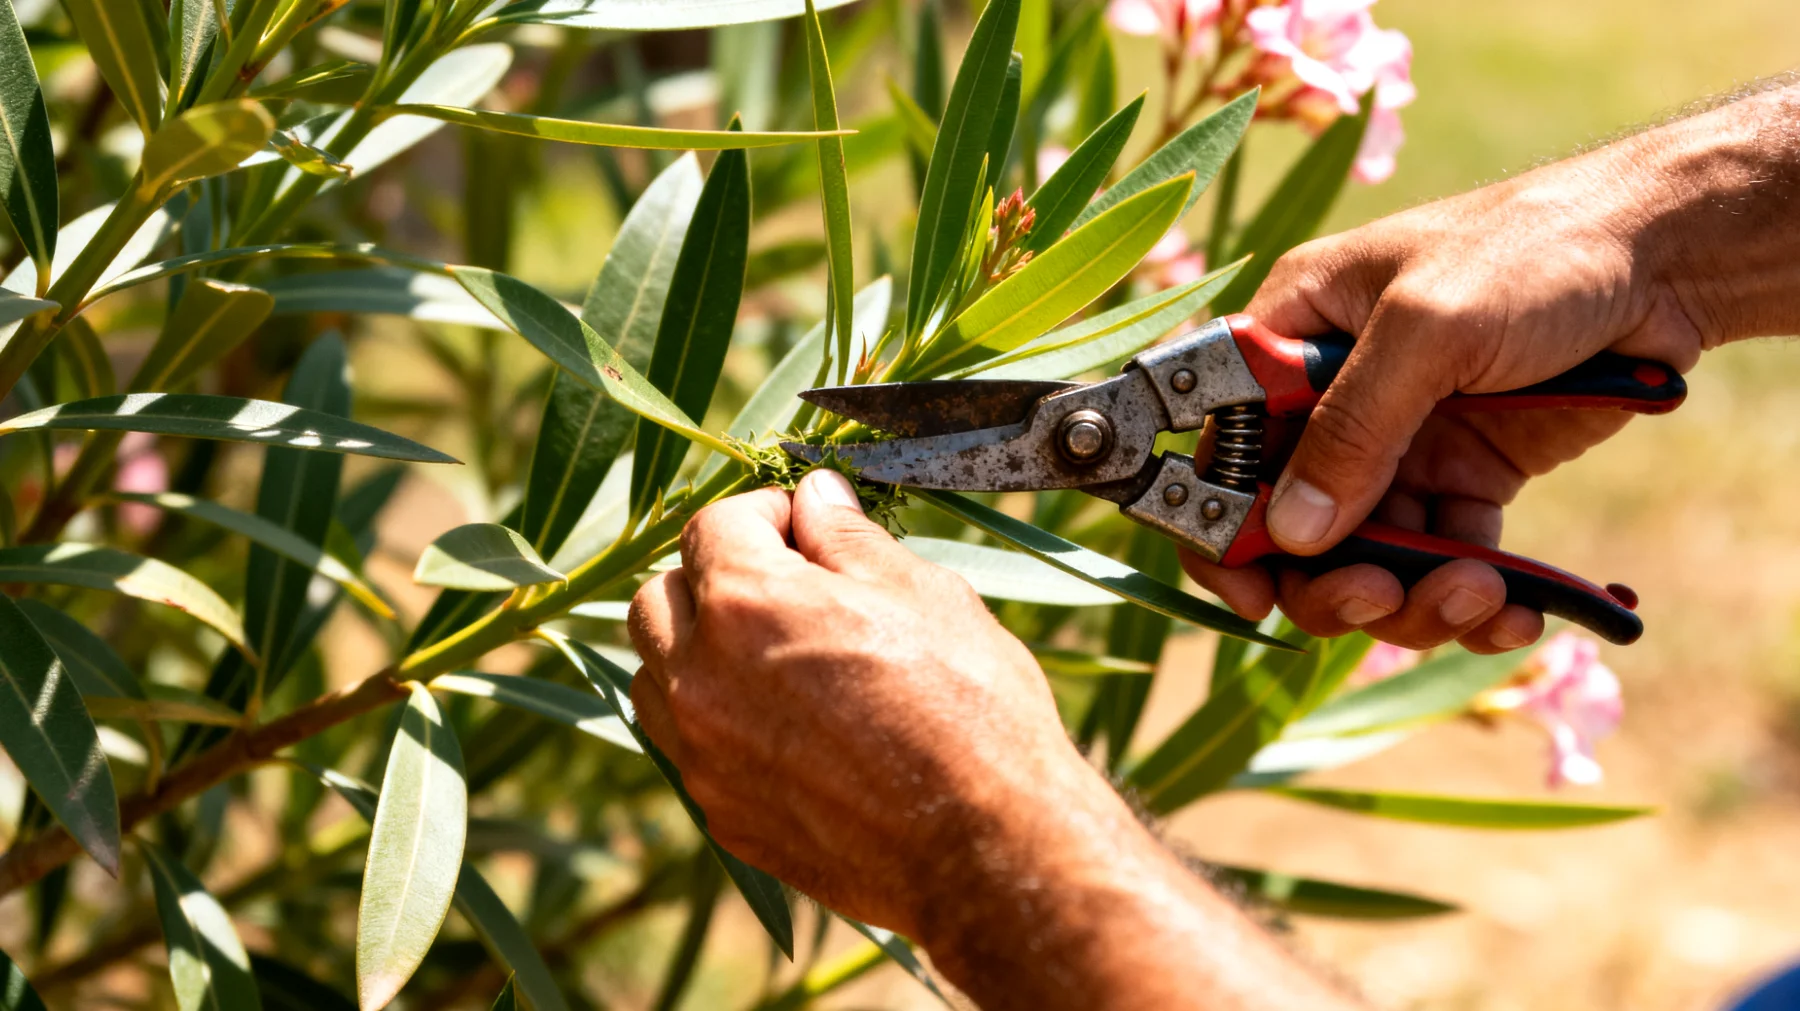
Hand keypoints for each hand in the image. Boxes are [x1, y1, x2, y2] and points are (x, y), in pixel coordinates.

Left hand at [628, 469, 1100, 938]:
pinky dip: (714, 721)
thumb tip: (814, 497)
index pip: (713, 525)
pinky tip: (787, 726)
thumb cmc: (970, 709)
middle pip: (660, 597)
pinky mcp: (720, 814)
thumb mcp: (924, 595)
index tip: (810, 532)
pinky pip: (687, 747)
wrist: (984, 849)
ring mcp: (702, 756)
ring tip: (774, 658)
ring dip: (695, 651)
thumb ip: (849, 539)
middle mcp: (700, 678)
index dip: (766, 514)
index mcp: (748, 603)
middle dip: (713, 578)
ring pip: (653, 676)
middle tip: (788, 589)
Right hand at [1185, 139, 1710, 652]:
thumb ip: (1353, 427)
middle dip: (1329, 581)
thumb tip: (1291, 534)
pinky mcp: (1465, 476)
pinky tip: (1514, 613)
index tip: (1253, 594)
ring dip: (1410, 602)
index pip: (1219, 446)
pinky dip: (1471, 601)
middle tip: (1378, 599)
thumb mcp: (1429, 325)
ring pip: (1366, 558)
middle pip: (1289, 525)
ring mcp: (1399, 442)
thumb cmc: (1534, 249)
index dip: (1219, 527)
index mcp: (1293, 334)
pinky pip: (1442, 562)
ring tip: (1478, 598)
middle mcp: (1332, 396)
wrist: (1667, 254)